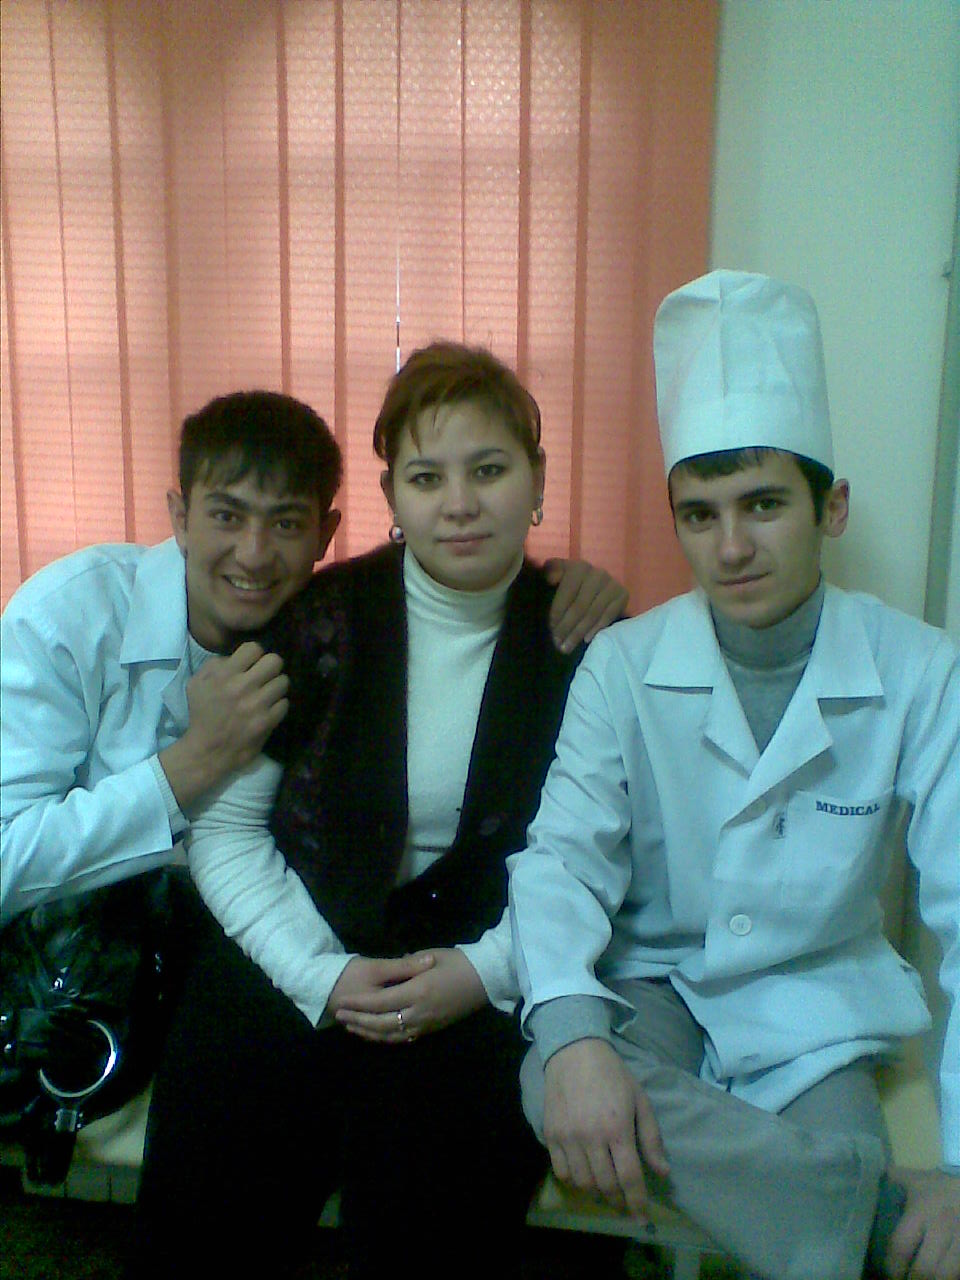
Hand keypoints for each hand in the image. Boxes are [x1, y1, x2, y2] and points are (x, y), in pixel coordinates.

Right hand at [158, 641, 289, 807]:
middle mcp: (242, 686)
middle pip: (275, 661)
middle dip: (271, 667)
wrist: (208, 751)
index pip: (254, 648)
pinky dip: (278, 705)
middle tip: (265, 676)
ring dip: (276, 686)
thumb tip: (235, 657)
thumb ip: (214, 665)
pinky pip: (284, 703)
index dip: (254, 655)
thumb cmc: (202, 715)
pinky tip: (268, 709)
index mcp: (225, 675)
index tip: (251, 664)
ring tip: (268, 693)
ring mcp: (257, 705)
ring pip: (283, 681)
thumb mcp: (196, 684)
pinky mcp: (267, 721)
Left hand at [333, 948, 487, 1042]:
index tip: (342, 1002)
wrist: (486, 979)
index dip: (359, 1004)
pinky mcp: (432, 1029)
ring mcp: (426, 1024)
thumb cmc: (459, 962)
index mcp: (417, 991)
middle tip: (340, 1016)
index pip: (380, 1002)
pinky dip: (387, 1038)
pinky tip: (376, 1035)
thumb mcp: (431, 955)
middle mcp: (419, 1012)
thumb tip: (394, 966)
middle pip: (381, 1023)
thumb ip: (408, 964)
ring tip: (352, 1028)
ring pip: (391, 1035)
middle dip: (358, 1021)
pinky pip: (404, 1038)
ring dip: (369, 1033)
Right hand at [543, 1038, 668, 1216]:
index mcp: (617, 1128)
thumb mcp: (640, 1100)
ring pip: (582, 1183)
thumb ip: (651, 1137)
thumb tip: (662, 1172)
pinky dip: (573, 1181)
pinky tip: (583, 1176)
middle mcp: (591, 1137)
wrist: (574, 1052)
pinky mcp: (551, 1134)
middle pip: (606, 1185)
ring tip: (606, 1192)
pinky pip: (561, 1171)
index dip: (637, 1201)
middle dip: (619, 1202)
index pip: (629, 1177)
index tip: (642, 1217)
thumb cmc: (613, 1075)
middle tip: (625, 1206)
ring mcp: (568, 1136)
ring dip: (596, 1194)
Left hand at [544, 560, 627, 652]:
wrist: (596, 585)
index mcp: (578, 567)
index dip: (557, 613)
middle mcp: (597, 573)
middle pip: (580, 606)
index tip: (550, 630)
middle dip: (567, 627)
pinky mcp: (622, 594)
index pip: (566, 593)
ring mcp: (612, 584)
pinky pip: (608, 616)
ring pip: (593, 613)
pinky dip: (596, 629)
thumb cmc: (570, 584)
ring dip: (579, 633)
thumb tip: (549, 579)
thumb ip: (550, 573)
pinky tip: (586, 640)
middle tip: (558, 644)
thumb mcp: (557, 575)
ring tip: (567, 647)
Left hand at [883, 1168, 959, 1279]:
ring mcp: (959, 1241)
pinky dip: (953, 1276)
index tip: (891, 1275)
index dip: (893, 1267)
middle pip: (924, 1269)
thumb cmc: (942, 1184)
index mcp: (919, 1214)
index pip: (900, 1247)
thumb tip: (876, 1173)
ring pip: (946, 1275)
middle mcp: (939, 1230)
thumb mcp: (917, 1180)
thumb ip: (896, 1179)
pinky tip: (946, 1277)